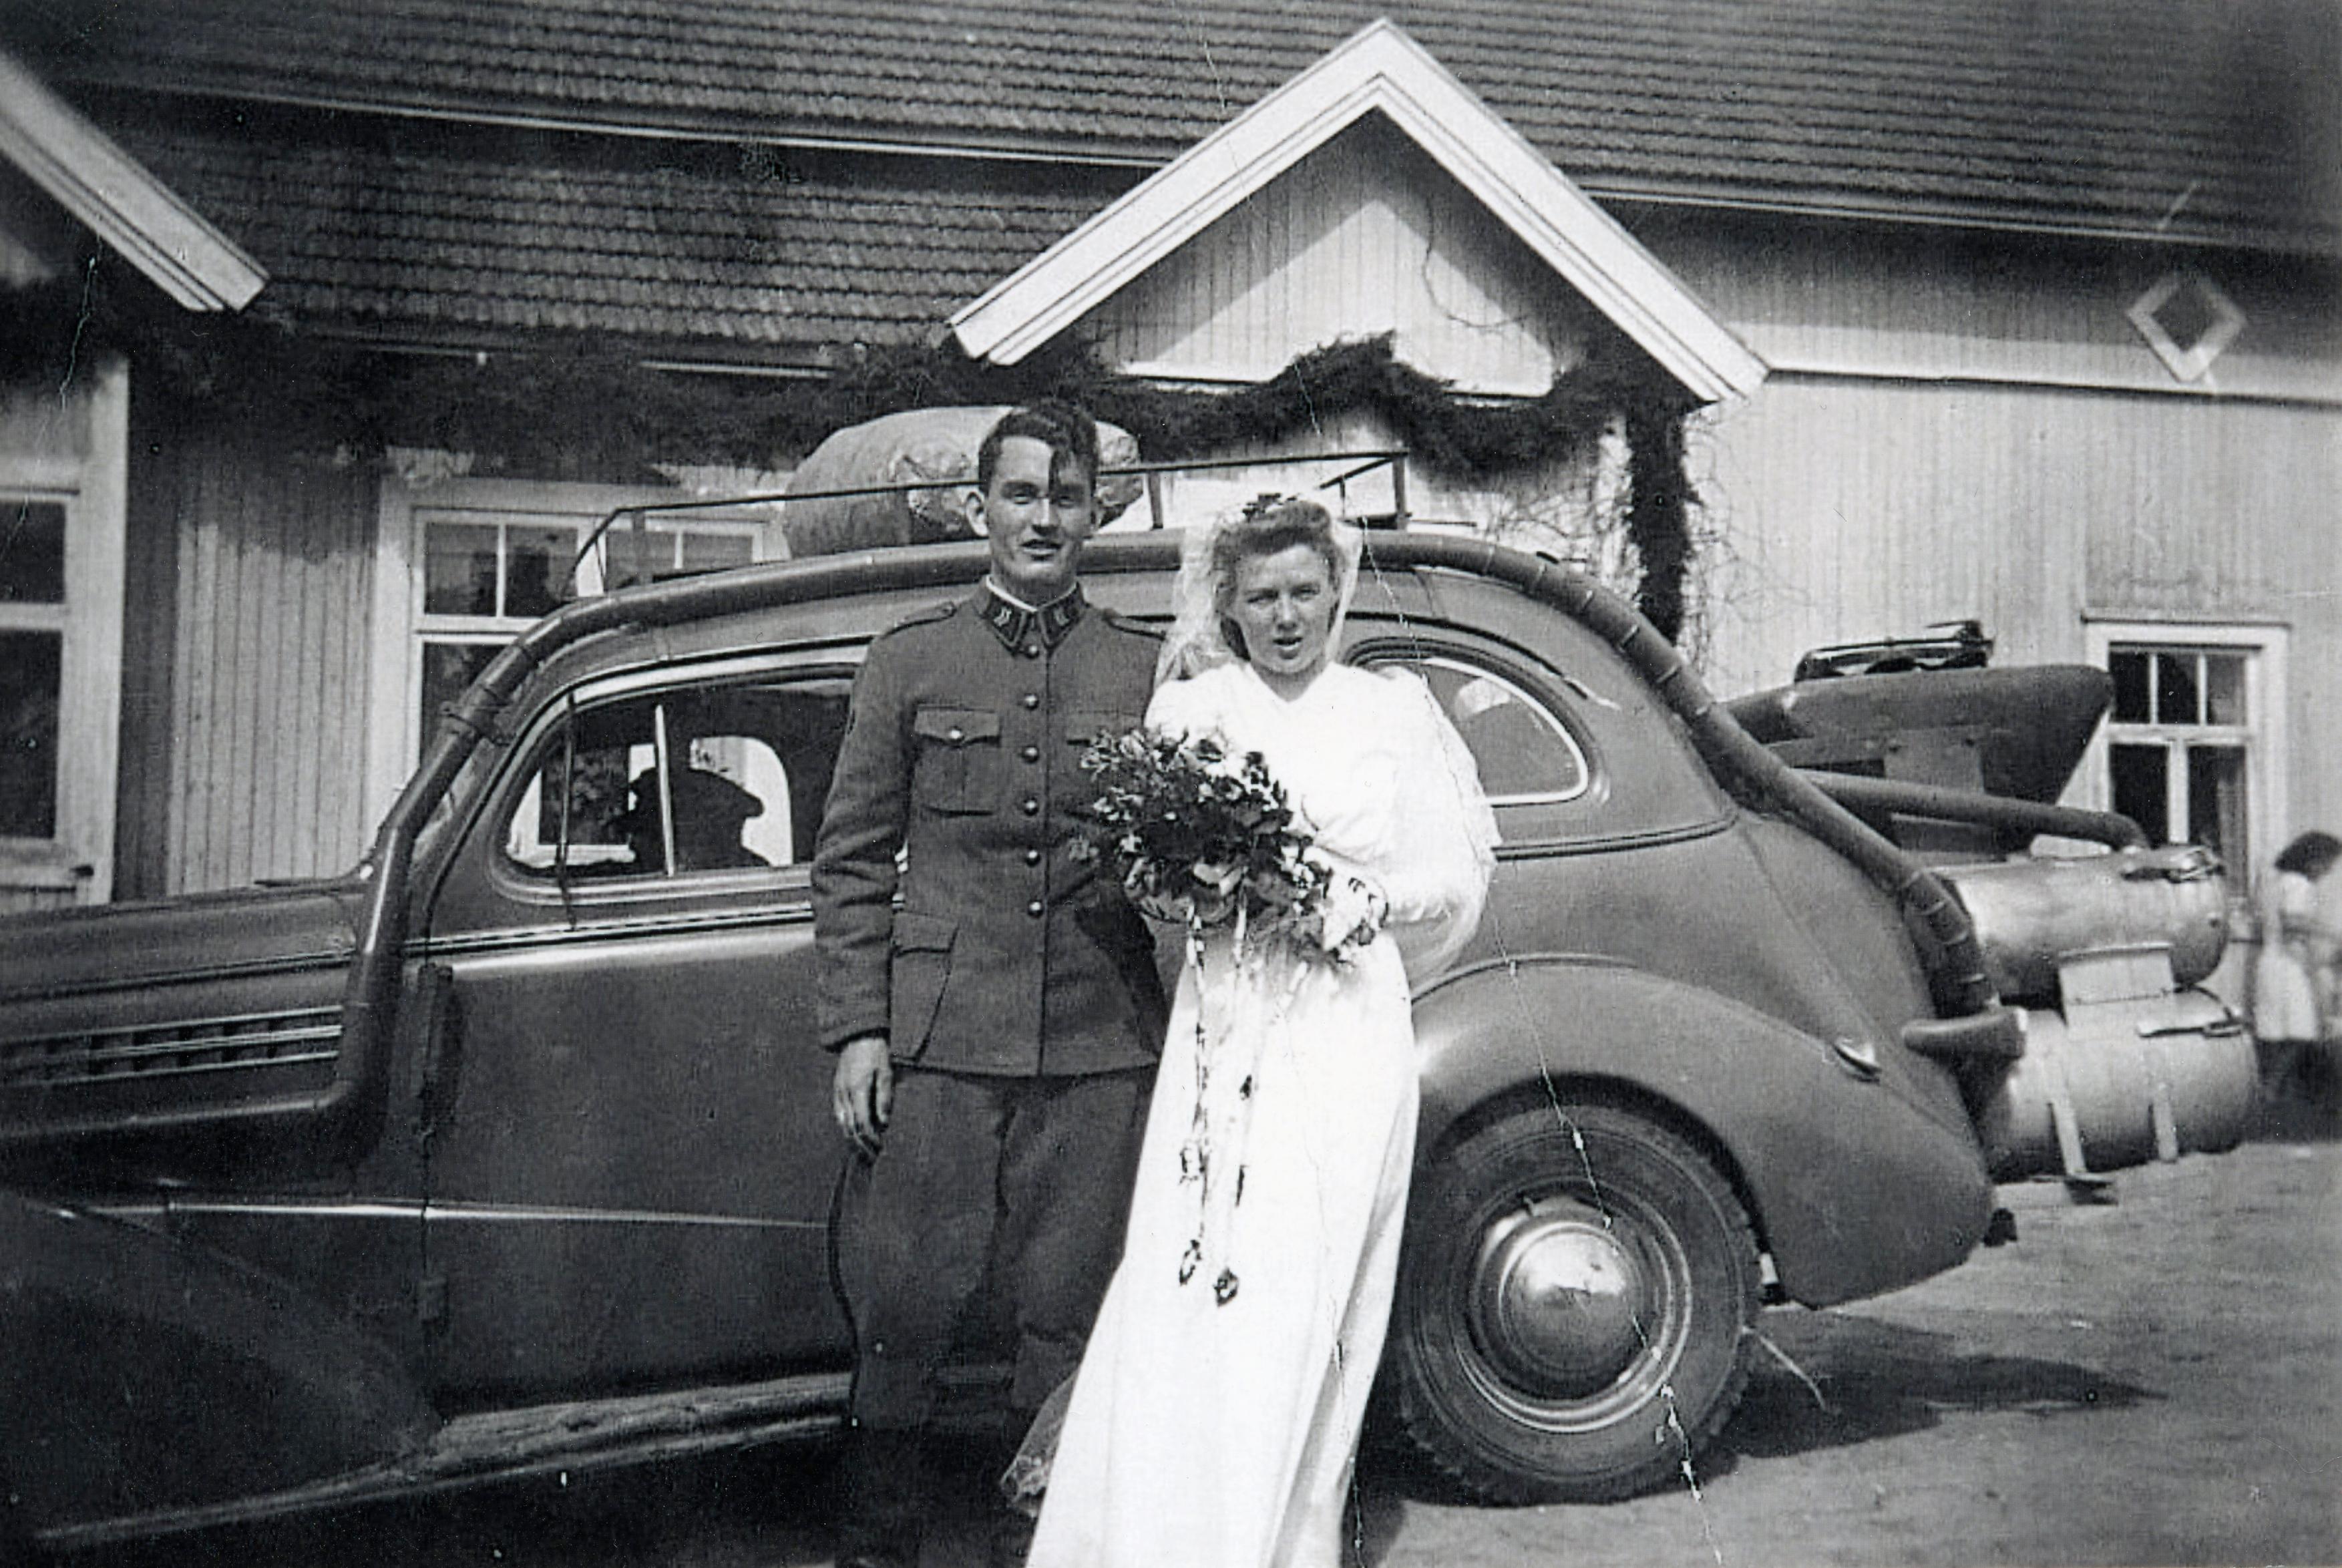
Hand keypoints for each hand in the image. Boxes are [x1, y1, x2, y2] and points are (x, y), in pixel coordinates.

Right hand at [832, 1035, 892, 1158]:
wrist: (859, 1034)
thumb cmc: (877, 1052)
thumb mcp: (886, 1073)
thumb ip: (884, 1098)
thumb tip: (884, 1122)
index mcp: (858, 1090)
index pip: (862, 1124)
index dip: (870, 1139)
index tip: (879, 1148)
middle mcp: (845, 1093)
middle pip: (850, 1127)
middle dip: (860, 1144)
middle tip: (871, 1156)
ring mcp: (838, 1091)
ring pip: (842, 1122)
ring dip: (852, 1138)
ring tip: (862, 1149)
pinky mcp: (836, 1088)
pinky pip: (839, 1112)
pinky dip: (845, 1125)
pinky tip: (853, 1131)